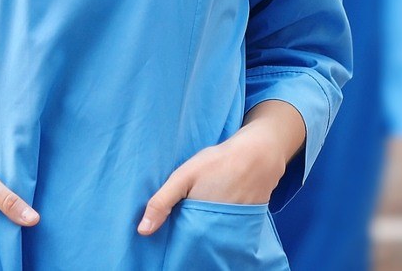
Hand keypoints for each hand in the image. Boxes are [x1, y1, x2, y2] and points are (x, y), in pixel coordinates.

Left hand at [137, 122, 289, 234]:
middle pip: (198, 244)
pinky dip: (219, 229)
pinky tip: (214, 215)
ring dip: (204, 233)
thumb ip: (162, 201)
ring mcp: (233, 230)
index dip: (174, 240)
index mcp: (201, 224)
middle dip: (188, 238)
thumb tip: (143, 231)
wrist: (258, 155)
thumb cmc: (218, 162)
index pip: (183, 245)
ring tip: (198, 217)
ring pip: (213, 239)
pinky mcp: (244, 225)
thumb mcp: (184, 176)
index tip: (168, 234)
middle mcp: (219, 233)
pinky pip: (227, 233)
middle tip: (183, 221)